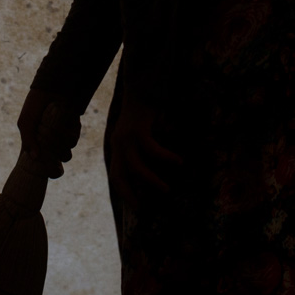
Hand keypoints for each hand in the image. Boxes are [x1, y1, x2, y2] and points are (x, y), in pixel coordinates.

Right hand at [18, 86, 81, 178]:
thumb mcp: (26, 122)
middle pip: (57, 164)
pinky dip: (66, 132)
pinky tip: (61, 120)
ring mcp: (64, 139)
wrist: (51, 88)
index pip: (44, 168)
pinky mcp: (74, 130)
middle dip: (51, 151)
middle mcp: (52, 146)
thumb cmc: (35, 105)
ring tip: (52, 127)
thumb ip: (28, 141)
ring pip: (66, 154)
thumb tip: (35, 158)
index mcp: (39, 146)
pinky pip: (73, 141)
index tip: (45, 169)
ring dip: (58, 142)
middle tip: (44, 135)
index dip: (46, 171)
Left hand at [107, 92, 180, 208]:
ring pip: (135, 166)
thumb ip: (142, 151)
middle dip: (130, 194)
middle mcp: (118, 144)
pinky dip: (165, 158)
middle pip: (119, 175)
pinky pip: (152, 149)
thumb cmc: (146, 113)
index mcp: (118, 147)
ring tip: (167, 190)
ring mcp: (126, 136)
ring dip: (150, 180)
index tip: (138, 207)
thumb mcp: (141, 135)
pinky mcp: (138, 128)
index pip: (116, 176)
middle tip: (145, 207)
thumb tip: (153, 173)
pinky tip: (179, 162)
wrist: (143, 86)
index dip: (125, 193)